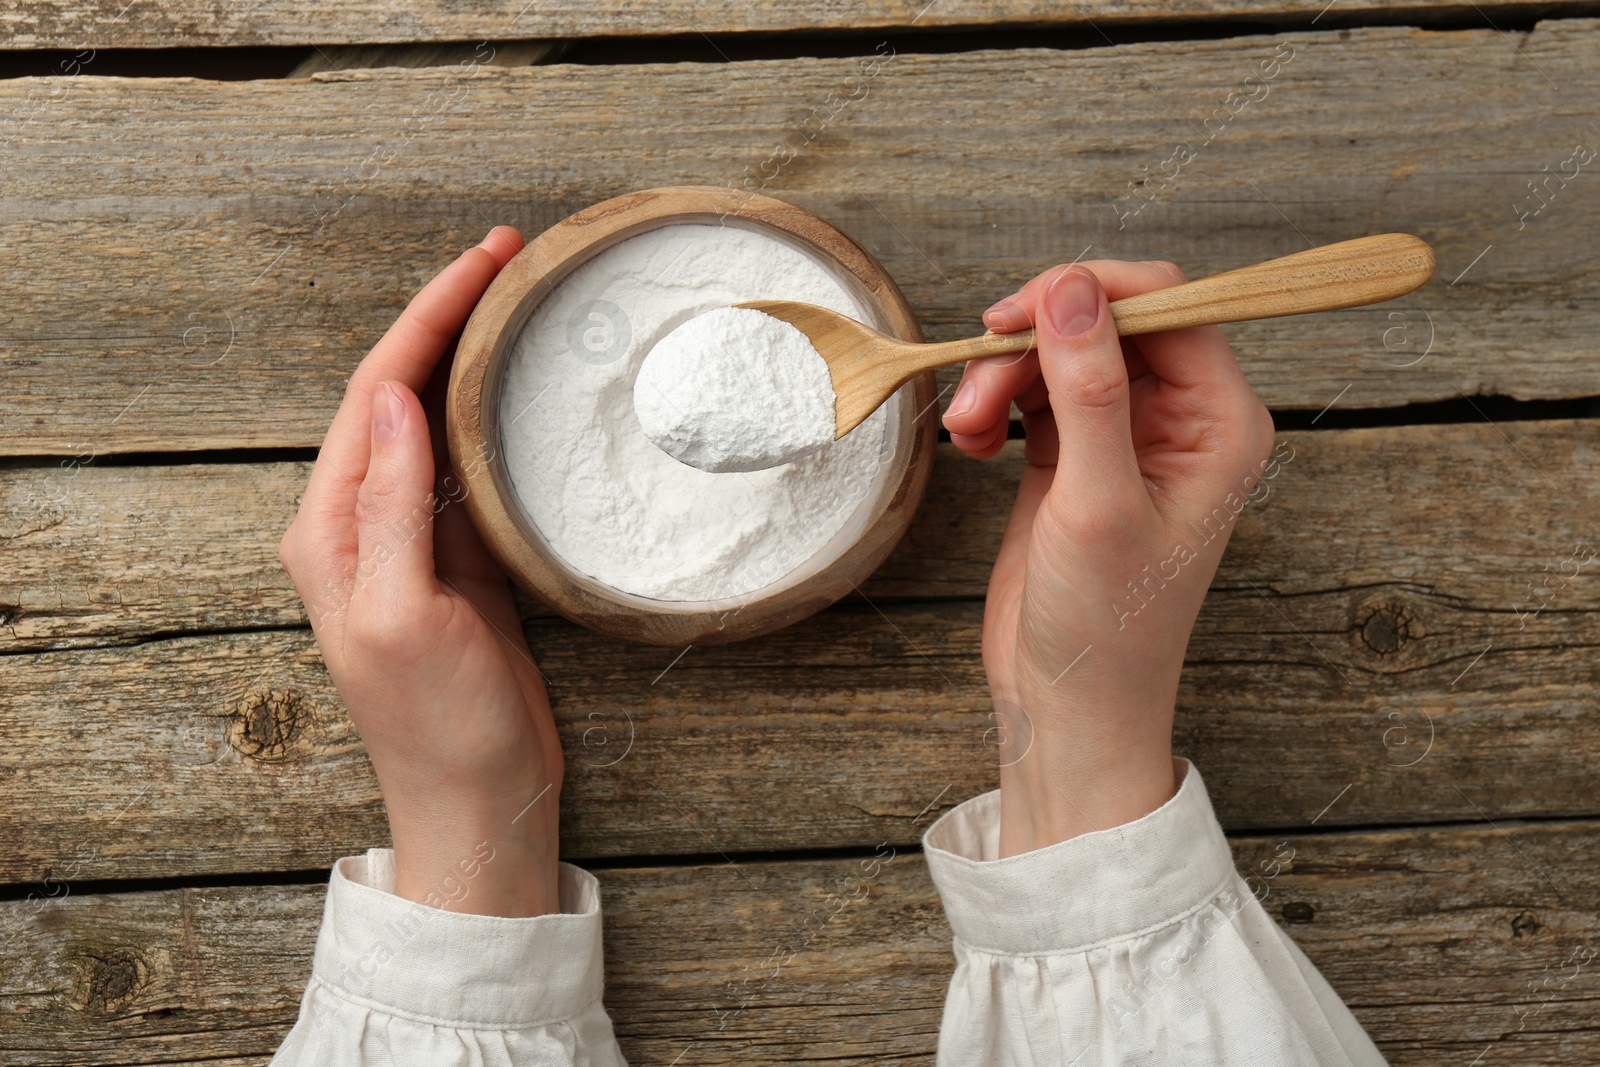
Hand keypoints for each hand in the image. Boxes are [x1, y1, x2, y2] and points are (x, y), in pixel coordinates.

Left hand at [279, 227, 564, 915]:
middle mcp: (360, 524)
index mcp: (330, 530)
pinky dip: (493, 416)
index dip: (426, 318)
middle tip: (510, 258)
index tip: (483, 261)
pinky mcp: (458, 561)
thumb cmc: (440, 727)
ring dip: (470, 358)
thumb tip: (397, 400)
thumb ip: (392, 510)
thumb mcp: (410, 618)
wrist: (480, 801)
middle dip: (448, 318)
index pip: (373, 394)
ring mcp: (411, 540)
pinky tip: (523, 392)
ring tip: (519, 303)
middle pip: (398, 392)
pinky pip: (468, 466)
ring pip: (435, 421)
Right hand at [942, 262, 1276, 855]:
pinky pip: (1033, 392)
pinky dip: (995, 404)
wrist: (1067, 704)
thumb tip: (1073, 291)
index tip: (1020, 312)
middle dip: (1034, 341)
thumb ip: (1090, 391)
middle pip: (1105, 320)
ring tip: (966, 428)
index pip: (1168, 305)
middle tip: (978, 377)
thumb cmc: (1105, 625)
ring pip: (1060, 352)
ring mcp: (1126, 434)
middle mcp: (1182, 418)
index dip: (1091, 292)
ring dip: (1002, 375)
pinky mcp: (1075, 456)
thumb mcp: (1097, 503)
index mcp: (1221, 422)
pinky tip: (971, 443)